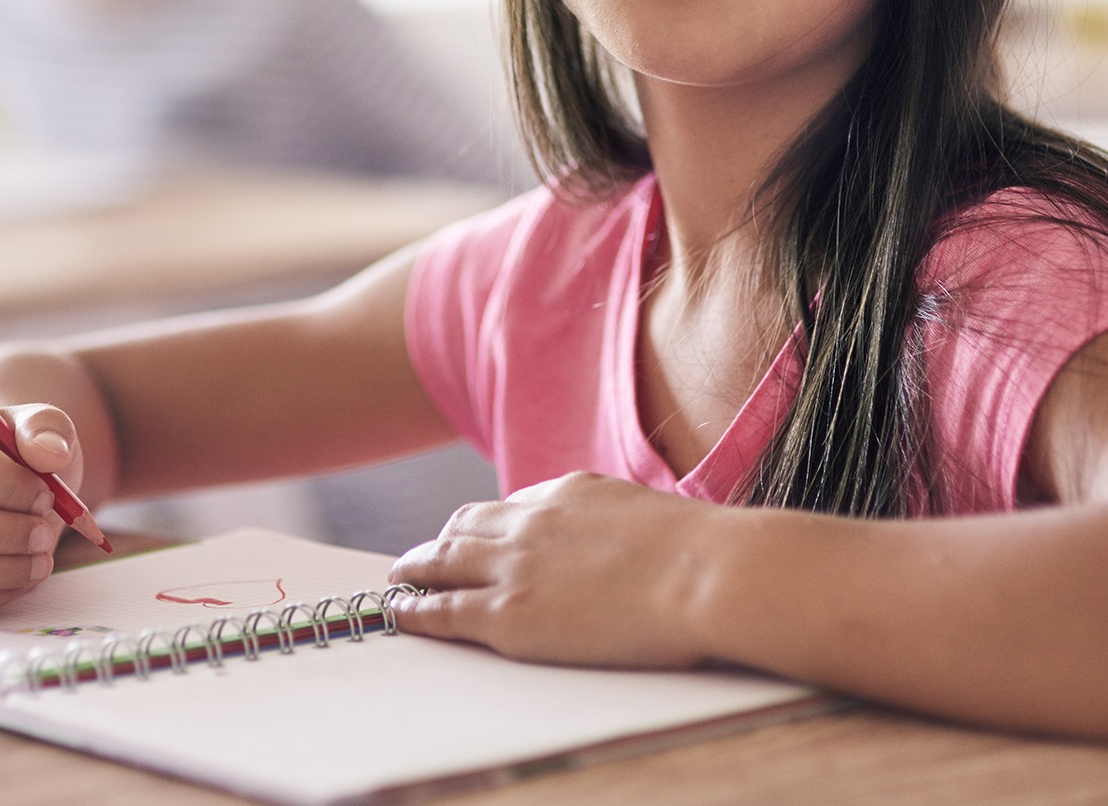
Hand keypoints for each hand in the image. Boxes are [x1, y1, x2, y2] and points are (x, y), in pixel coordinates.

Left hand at [388, 471, 718, 668]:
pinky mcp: (508, 615)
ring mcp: (514, 567)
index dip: (487, 526)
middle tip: (422, 556)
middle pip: (464, 527)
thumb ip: (621, 525)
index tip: (474, 535)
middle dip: (441, 542)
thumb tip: (627, 542)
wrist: (708, 573)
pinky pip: (443, 611)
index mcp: (568, 492)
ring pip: (442, 562)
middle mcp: (530, 521)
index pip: (510, 506)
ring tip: (399, 580)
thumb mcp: (653, 516)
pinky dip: (414, 610)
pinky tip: (399, 611)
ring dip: (416, 569)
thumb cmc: (705, 556)